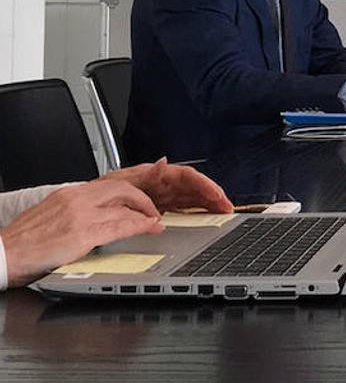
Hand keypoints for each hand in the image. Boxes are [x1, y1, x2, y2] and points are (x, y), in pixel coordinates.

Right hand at [0, 179, 163, 286]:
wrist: (3, 255)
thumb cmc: (23, 242)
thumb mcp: (52, 215)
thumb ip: (75, 211)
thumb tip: (96, 215)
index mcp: (68, 194)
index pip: (108, 184)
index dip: (130, 189)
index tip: (141, 198)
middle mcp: (76, 199)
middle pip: (122, 189)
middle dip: (143, 199)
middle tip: (152, 211)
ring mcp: (80, 216)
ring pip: (125, 206)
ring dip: (146, 214)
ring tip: (155, 222)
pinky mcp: (82, 234)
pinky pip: (120, 226)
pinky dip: (140, 226)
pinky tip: (149, 228)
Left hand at [105, 158, 232, 213]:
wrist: (82, 215)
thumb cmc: (98, 196)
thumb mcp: (119, 183)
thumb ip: (144, 173)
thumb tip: (163, 162)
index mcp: (153, 174)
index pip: (186, 176)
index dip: (204, 185)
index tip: (216, 195)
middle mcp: (159, 185)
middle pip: (193, 188)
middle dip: (213, 196)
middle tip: (227, 209)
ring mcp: (159, 198)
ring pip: (190, 199)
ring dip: (208, 206)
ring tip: (222, 215)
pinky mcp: (157, 212)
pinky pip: (181, 210)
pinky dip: (195, 214)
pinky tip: (204, 219)